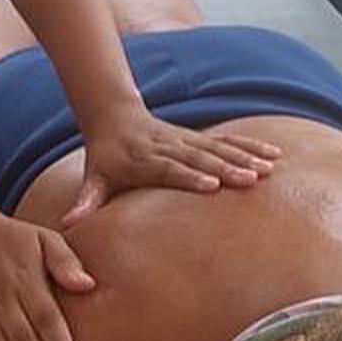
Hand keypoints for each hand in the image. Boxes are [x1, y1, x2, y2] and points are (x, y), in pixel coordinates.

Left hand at [60, 103, 279, 229]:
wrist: (113, 115)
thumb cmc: (105, 156)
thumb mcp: (93, 178)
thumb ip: (86, 201)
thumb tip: (67, 225)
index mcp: (143, 160)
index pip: (169, 169)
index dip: (190, 176)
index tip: (211, 186)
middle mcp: (168, 148)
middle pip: (200, 158)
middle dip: (226, 168)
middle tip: (250, 180)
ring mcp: (185, 140)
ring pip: (218, 148)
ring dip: (245, 157)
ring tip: (268, 169)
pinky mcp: (198, 138)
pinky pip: (227, 141)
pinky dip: (250, 147)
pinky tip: (273, 155)